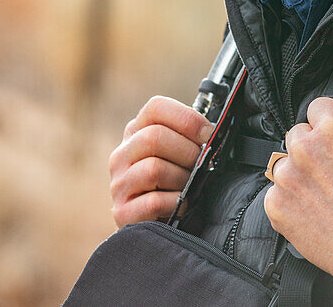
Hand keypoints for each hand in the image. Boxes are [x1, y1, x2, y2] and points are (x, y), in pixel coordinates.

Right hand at [109, 96, 212, 226]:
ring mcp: (119, 184)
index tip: (208, 134)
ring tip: (189, 187)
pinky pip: (153, 202)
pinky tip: (181, 205)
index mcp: (136, 131)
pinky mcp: (122, 213)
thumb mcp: (177, 152)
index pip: (156, 107)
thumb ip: (188, 137)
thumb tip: (213, 132)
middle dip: (187, 151)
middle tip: (200, 164)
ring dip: (181, 179)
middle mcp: (122, 154)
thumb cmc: (173, 182)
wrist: (156, 224)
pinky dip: (175, 203)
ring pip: (153, 169)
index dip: (187, 118)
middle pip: (154, 137)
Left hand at [263, 97, 332, 290]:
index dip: (330, 120)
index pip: (319, 106)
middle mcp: (305, 149)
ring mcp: (288, 179)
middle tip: (332, 167)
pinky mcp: (278, 207)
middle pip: (299, 132)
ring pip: (285, 162)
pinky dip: (290, 200)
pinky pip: (275, 194)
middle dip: (313, 145)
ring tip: (323, 190)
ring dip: (300, 172)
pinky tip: (312, 209)